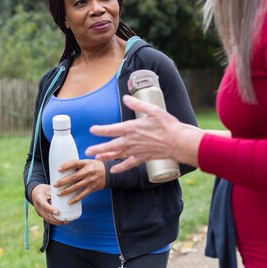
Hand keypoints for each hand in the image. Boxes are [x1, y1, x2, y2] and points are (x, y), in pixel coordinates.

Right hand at [31, 184, 66, 224]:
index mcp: (39, 198)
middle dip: (56, 220)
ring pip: (48, 219)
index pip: (44, 205)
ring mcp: (39, 212)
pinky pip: (48, 219)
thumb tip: (63, 195)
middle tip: (65, 219)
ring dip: (57, 222)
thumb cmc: (43, 189)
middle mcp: (38, 207)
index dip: (51, 210)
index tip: (58, 212)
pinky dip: (55, 221)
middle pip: (46, 216)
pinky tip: (63, 221)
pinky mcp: (41, 215)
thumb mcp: (47, 188)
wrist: (34, 192)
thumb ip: (53, 192)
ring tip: (66, 221)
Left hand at [53, 159, 105, 204]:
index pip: (74, 163)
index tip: (58, 169)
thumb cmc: (95, 166)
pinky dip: (75, 199)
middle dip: (63, 181)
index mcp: (86, 163)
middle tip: (55, 184)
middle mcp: (88, 172)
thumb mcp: (88, 162)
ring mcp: (90, 181)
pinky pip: (83, 195)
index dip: (66, 166)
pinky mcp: (92, 188)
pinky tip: (69, 202)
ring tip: (59, 193)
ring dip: (67, 191)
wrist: (109, 173)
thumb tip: (64, 167)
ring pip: (76, 187)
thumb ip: (78, 165)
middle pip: (73, 177)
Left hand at [86, 95, 202, 171]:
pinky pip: (129, 164)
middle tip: (87, 151)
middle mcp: (132, 140)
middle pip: (112, 145)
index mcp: (133, 128)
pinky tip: (114, 170)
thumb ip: (138, 104)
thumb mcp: (153, 110)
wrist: (179, 142)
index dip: (101, 130)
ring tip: (96, 158)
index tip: (92, 130)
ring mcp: (137, 150)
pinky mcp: (142, 157)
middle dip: (98, 148)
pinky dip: (121, 167)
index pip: (112, 129)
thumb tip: (126, 98)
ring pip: (118, 155)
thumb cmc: (167, 125)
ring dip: (106, 157)